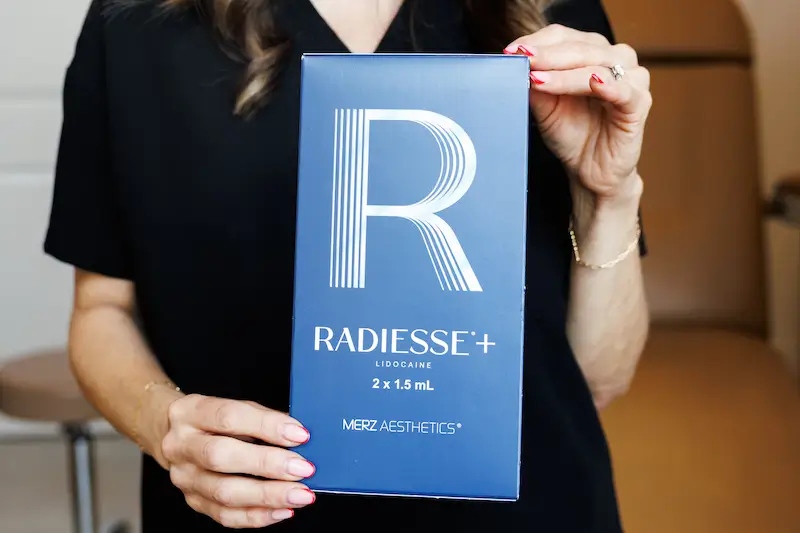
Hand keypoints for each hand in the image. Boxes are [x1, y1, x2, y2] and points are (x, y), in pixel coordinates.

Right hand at [160, 394, 315, 527]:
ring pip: (224, 492)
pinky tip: (283, 509)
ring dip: (268, 495)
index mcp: (190, 412)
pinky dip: (258, 515)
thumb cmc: (214, 420)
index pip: (229, 417)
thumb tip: (300, 438)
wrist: (172, 434)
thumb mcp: (235, 407)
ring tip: (300, 494)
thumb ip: (264, 419)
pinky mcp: (192, 501)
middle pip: (221, 457)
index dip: (267, 426)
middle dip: (268, 464)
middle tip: (303, 468)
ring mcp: (184, 477)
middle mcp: (181, 445)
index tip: (300, 435)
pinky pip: (225, 516)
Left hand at [504, 24, 651, 203]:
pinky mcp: (639, 104)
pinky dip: (608, 86)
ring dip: (566, 72)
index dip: (536, 42)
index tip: (510, 51)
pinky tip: (593, 83)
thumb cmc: (572, 135)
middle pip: (580, 48)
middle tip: (522, 58)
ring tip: (538, 78)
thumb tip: (517, 64)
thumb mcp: (546, 108)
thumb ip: (536, 85)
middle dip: (547, 55)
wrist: (592, 172)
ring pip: (597, 66)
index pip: (563, 37)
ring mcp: (631, 79)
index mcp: (592, 53)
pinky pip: (624, 91)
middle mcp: (615, 59)